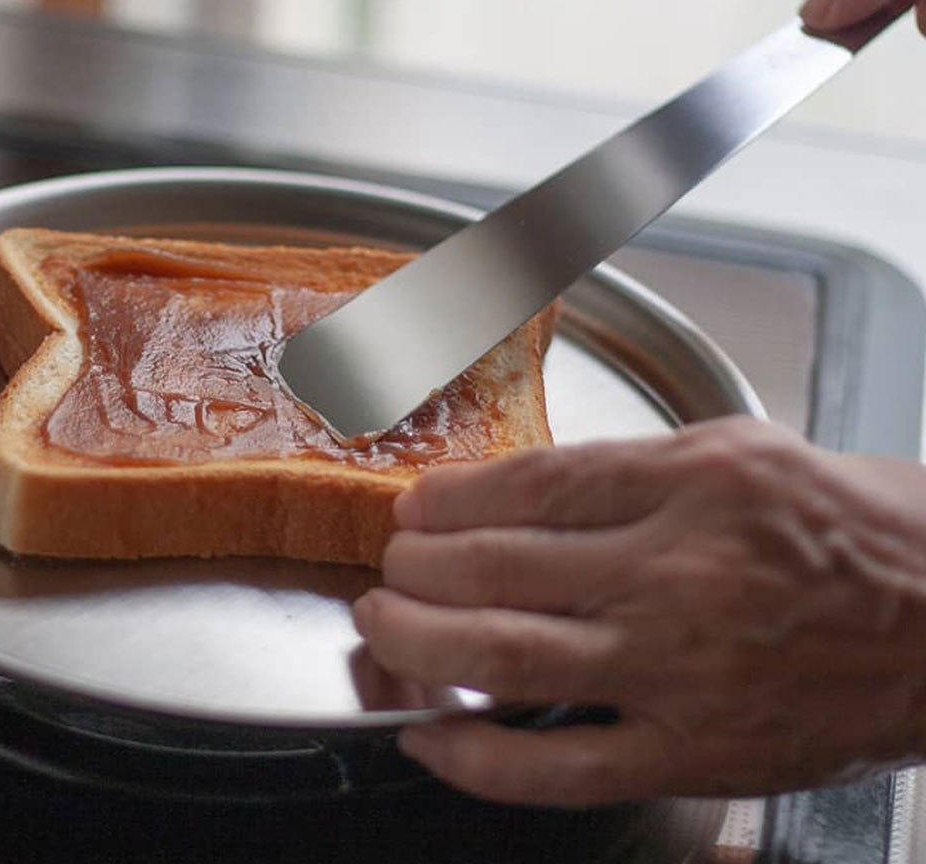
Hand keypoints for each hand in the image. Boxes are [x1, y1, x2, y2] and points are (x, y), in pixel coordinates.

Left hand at [353, 417, 925, 805]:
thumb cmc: (836, 521)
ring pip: (511, 658)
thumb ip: (624, 470)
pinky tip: (430, 735)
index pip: (534, 486)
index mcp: (691, 485)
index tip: (418, 506)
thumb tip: (514, 494)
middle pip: (503, 567)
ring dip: (424, 641)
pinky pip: (562, 767)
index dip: (455, 498)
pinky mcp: (696, 753)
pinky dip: (479, 759)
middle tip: (389, 564)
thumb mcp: (733, 452)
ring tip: (383, 623)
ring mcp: (682, 671)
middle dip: (421, 565)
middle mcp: (679, 574)